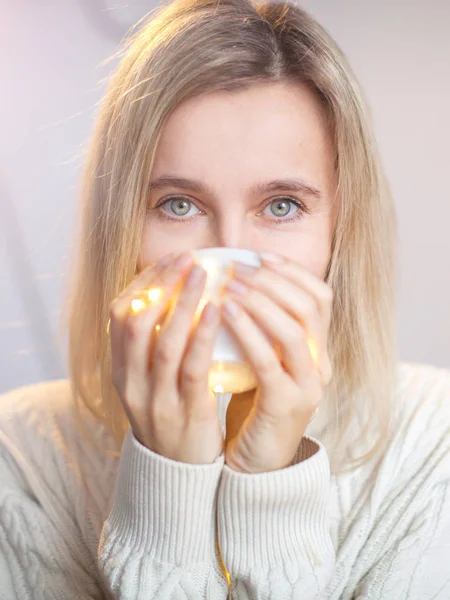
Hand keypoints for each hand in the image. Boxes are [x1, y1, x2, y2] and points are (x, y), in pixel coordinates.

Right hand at [108, 251, 223, 463]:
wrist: (178, 475)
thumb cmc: (171, 417)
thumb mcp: (151, 383)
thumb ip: (154, 347)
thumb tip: (174, 296)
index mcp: (121, 372)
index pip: (120, 317)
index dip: (143, 284)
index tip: (169, 261)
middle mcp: (132, 383)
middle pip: (138, 323)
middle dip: (162, 285)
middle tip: (188, 258)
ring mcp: (157, 400)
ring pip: (165, 341)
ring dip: (184, 302)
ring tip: (204, 272)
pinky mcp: (186, 413)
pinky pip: (193, 367)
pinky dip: (203, 335)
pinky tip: (219, 311)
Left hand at [221, 252, 332, 473]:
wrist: (256, 461)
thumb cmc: (252, 404)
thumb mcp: (261, 360)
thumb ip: (258, 328)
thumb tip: (231, 283)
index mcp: (318, 350)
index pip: (320, 297)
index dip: (292, 272)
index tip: (258, 256)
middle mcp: (322, 365)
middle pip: (310, 307)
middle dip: (272, 281)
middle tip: (237, 267)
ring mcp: (309, 386)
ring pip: (294, 331)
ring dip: (260, 302)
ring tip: (229, 285)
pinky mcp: (287, 405)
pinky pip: (269, 362)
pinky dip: (248, 333)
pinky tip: (225, 314)